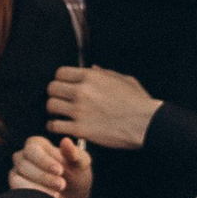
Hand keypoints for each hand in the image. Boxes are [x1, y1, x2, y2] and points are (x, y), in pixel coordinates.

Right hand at [12, 131, 94, 197]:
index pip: (33, 149)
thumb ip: (75, 153)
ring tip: (56, 194)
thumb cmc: (76, 176)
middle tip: (62, 185)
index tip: (60, 171)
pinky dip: (31, 194)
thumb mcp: (81, 164)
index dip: (45, 160)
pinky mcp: (16, 186)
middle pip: (24, 164)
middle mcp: (23, 156)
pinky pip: (16, 189)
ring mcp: (17, 171)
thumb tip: (66, 141)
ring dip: (37, 187)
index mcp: (37, 144)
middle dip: (43, 177)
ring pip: (18, 178)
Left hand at [46, 63, 160, 149]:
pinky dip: (54, 127)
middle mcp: (81, 91)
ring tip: (58, 114)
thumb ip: (105, 73)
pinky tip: (59, 127)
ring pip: (50, 106)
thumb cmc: (138, 102)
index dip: (60, 80)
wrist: (146, 124)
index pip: (60, 73)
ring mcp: (79, 110)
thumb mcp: (124, 80)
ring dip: (53, 110)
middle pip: (52, 88)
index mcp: (91, 77)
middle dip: (55, 94)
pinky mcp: (80, 129)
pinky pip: (55, 125)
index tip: (64, 87)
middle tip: (60, 101)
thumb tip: (93, 67)